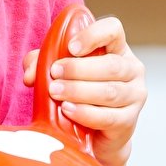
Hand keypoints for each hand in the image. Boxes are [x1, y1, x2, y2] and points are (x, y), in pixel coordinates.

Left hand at [22, 15, 145, 165]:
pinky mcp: (129, 121)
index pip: (113, 30)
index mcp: (117, 49)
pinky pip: (108, 117)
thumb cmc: (80, 95)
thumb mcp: (61, 73)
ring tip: (56, 91)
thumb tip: (30, 74)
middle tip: (55, 73)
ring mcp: (134, 96)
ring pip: (110, 91)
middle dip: (79, 69)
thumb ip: (42, 64)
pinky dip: (86, 113)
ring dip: (79, 91)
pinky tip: (68, 109)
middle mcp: (132, 70)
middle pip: (112, 64)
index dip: (93, 35)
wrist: (96, 136)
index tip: (71, 48)